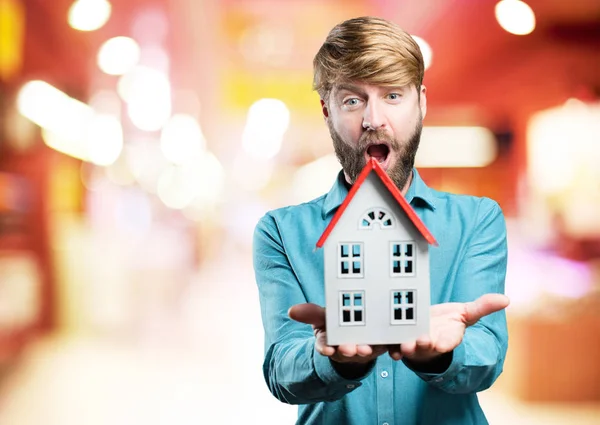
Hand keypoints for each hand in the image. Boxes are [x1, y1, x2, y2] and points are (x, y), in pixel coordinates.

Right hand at [288, 303, 387, 364]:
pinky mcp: (386, 345)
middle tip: (350, 348)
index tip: (327, 349)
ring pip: (370, 350)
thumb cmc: (337, 323)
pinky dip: (395, 350)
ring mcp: (368, 347)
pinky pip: (391, 349)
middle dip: (349, 350)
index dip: (326, 348)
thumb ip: (310, 314)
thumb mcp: (323, 317)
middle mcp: (349, 347)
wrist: (359, 329)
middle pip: (349, 350)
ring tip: (369, 348)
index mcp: (332, 341)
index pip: (326, 346)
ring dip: (369, 350)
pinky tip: (397, 352)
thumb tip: (291, 311)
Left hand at [388, 293, 509, 362]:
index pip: (447, 343)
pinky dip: (385, 346)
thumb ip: (482, 307)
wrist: (427, 329)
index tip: (441, 343)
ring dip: (402, 349)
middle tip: (418, 341)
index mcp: (446, 339)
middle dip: (421, 346)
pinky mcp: (395, 342)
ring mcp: (412, 345)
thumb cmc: (447, 322)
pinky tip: (379, 342)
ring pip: (406, 349)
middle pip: (424, 348)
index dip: (444, 343)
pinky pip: (389, 346)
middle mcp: (428, 344)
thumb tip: (506, 299)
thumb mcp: (465, 314)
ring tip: (400, 345)